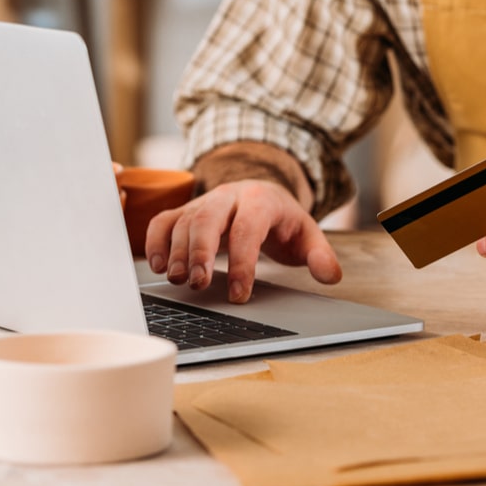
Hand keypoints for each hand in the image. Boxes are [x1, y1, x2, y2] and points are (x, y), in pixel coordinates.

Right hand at [143, 180, 341, 303]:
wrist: (262, 191)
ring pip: (184, 220)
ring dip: (177, 252)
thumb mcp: (308, 235)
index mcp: (261, 200)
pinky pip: (163, 220)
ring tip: (179, 280)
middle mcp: (229, 197)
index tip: (240, 294)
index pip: (248, 228)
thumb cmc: (282, 220)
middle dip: (201, 252)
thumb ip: (320, 256)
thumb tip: (330, 276)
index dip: (243, 262)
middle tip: (199, 284)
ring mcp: (204, 202)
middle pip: (208, 218)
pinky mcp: (185, 211)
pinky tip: (157, 266)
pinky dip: (155, 241)